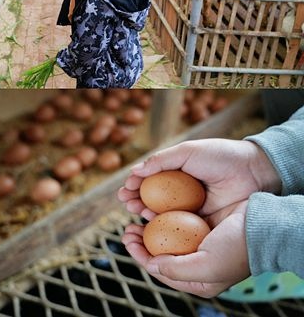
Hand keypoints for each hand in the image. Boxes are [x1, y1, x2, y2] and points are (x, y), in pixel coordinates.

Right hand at [117, 138, 279, 219]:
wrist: (255, 172)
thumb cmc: (222, 157)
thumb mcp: (188, 153)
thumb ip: (160, 161)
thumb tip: (134, 172)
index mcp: (177, 174)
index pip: (150, 181)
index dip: (135, 186)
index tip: (125, 190)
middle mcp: (182, 193)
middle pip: (152, 199)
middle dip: (135, 201)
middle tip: (127, 202)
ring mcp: (191, 209)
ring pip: (162, 214)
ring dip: (144, 213)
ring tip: (135, 210)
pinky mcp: (202, 223)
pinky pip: (179, 227)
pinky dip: (163, 227)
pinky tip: (151, 223)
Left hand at [122, 200, 248, 297]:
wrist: (264, 225)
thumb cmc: (237, 247)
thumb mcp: (206, 266)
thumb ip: (175, 270)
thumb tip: (150, 265)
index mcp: (201, 281)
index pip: (162, 272)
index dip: (141, 257)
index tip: (128, 241)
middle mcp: (199, 266)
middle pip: (161, 255)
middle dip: (141, 243)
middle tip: (127, 229)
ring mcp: (201, 247)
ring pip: (166, 239)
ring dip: (149, 229)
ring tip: (135, 218)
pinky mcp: (204, 228)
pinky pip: (176, 224)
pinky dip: (162, 217)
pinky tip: (151, 209)